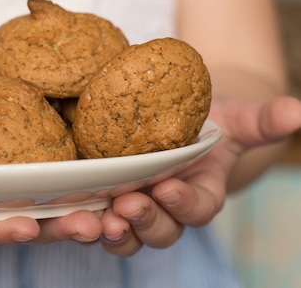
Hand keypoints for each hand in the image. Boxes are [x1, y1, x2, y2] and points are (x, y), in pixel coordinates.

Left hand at [98, 95, 300, 255]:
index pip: (198, 209)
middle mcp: (168, 209)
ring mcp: (135, 208)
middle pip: (160, 230)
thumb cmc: (208, 122)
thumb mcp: (235, 117)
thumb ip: (263, 119)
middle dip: (145, 221)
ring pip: (125, 235)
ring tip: (95, 222)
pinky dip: (80, 224)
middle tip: (127, 206)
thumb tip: (298, 112)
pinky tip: (67, 216)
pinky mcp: (104, 201)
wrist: (175, 122)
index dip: (184, 204)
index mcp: (200, 193)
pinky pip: (95, 222)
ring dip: (111, 232)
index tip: (167, 189)